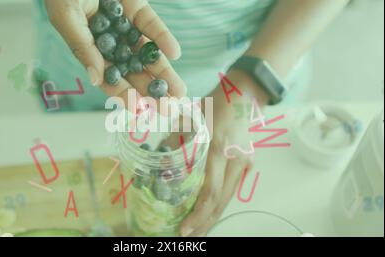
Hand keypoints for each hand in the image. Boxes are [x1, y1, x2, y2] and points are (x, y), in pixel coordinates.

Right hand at [44, 0, 185, 106]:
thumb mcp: (66, 17)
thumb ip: (82, 46)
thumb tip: (96, 79)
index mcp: (89, 50)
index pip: (110, 78)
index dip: (124, 95)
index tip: (139, 110)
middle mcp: (110, 43)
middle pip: (133, 71)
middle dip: (151, 91)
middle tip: (169, 109)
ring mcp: (125, 27)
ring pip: (147, 54)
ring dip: (164, 72)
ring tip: (179, 91)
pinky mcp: (137, 10)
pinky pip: (151, 26)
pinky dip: (162, 38)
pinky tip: (174, 53)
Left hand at [179, 70, 267, 236]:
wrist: (244, 95)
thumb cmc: (214, 104)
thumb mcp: (191, 119)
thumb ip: (176, 141)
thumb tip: (162, 162)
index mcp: (220, 150)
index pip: (209, 192)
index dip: (197, 215)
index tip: (183, 229)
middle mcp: (235, 162)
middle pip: (220, 202)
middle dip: (203, 223)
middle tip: (187, 236)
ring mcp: (245, 164)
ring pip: (227, 199)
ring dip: (211, 217)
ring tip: (196, 231)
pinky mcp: (248, 164)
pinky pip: (232, 190)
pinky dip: (219, 204)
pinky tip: (208, 213)